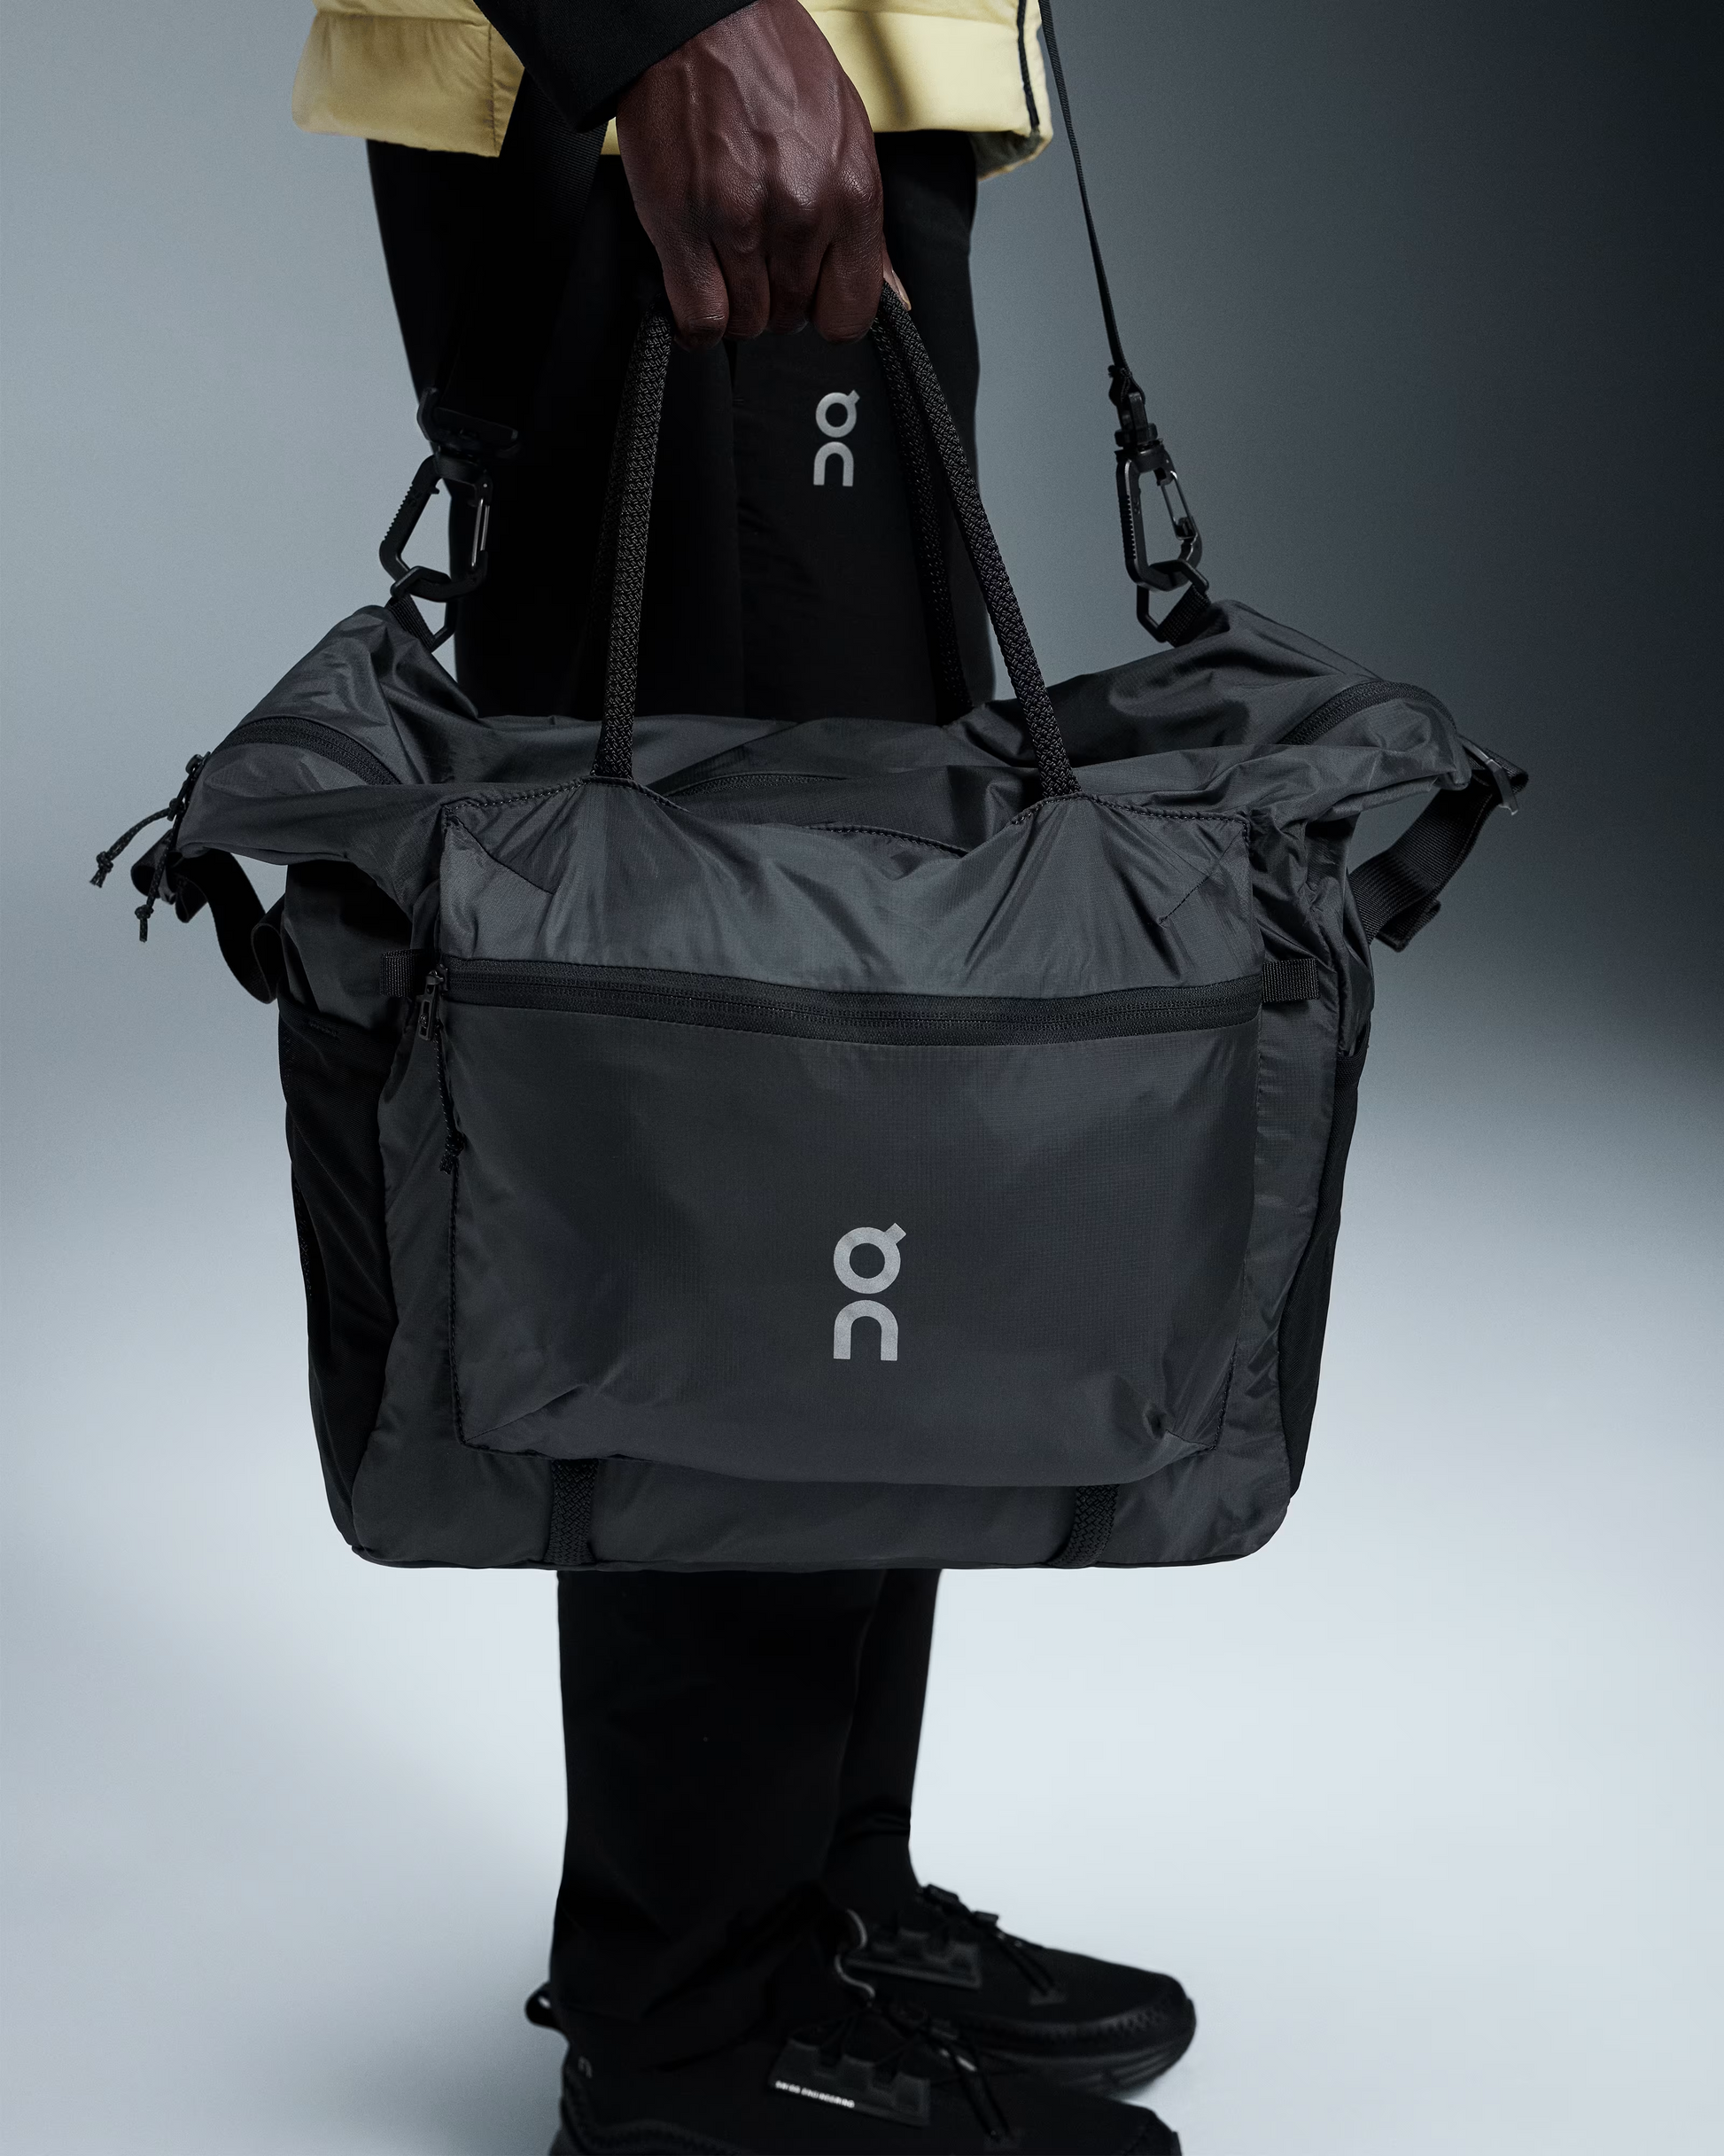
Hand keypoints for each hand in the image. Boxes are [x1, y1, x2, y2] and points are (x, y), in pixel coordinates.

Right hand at [615, 0, 902, 345]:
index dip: (825, 312)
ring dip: (733, 303)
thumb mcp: (846, 134)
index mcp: (852, 194)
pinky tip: (695, 290)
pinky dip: (694, 321)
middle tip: (756, 254)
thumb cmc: (774, 65)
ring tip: (724, 258)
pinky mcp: (683, 225)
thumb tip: (894, 299)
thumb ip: (866, 227)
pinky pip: (699, 318)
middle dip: (773, 298)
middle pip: (791, 321)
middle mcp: (802, 215)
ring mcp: (741, 224)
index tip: (809, 294)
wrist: (701, 17)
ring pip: (744, 323)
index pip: (850, 316)